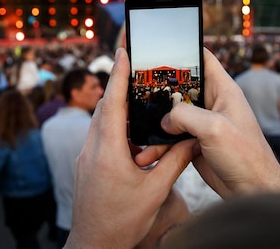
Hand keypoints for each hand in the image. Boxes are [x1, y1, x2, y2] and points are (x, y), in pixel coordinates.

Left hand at [65, 48, 192, 248]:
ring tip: (138, 99)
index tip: (122, 51)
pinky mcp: (85, 165)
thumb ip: (175, 162)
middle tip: (134, 67)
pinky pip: (100, 136)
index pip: (112, 102)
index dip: (118, 74)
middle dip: (119, 85)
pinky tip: (132, 136)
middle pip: (104, 107)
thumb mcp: (155, 191)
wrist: (94, 245)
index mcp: (108, 151)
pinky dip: (115, 127)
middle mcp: (91, 148)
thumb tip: (193, 140)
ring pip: (101, 122)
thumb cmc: (122, 221)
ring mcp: (85, 157)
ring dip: (118, 108)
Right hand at [136, 48, 279, 197]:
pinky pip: (171, 137)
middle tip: (136, 88)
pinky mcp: (194, 143)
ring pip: (171, 114)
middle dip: (159, 88)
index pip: (203, 59)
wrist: (251, 192)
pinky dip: (158, 144)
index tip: (159, 48)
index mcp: (223, 90)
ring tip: (136, 127)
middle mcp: (212, 103)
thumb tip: (165, 120)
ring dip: (154, 122)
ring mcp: (202, 124)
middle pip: (180, 87)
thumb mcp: (215, 129)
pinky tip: (146, 152)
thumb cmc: (246, 157)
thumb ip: (186, 115)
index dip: (183, 50)